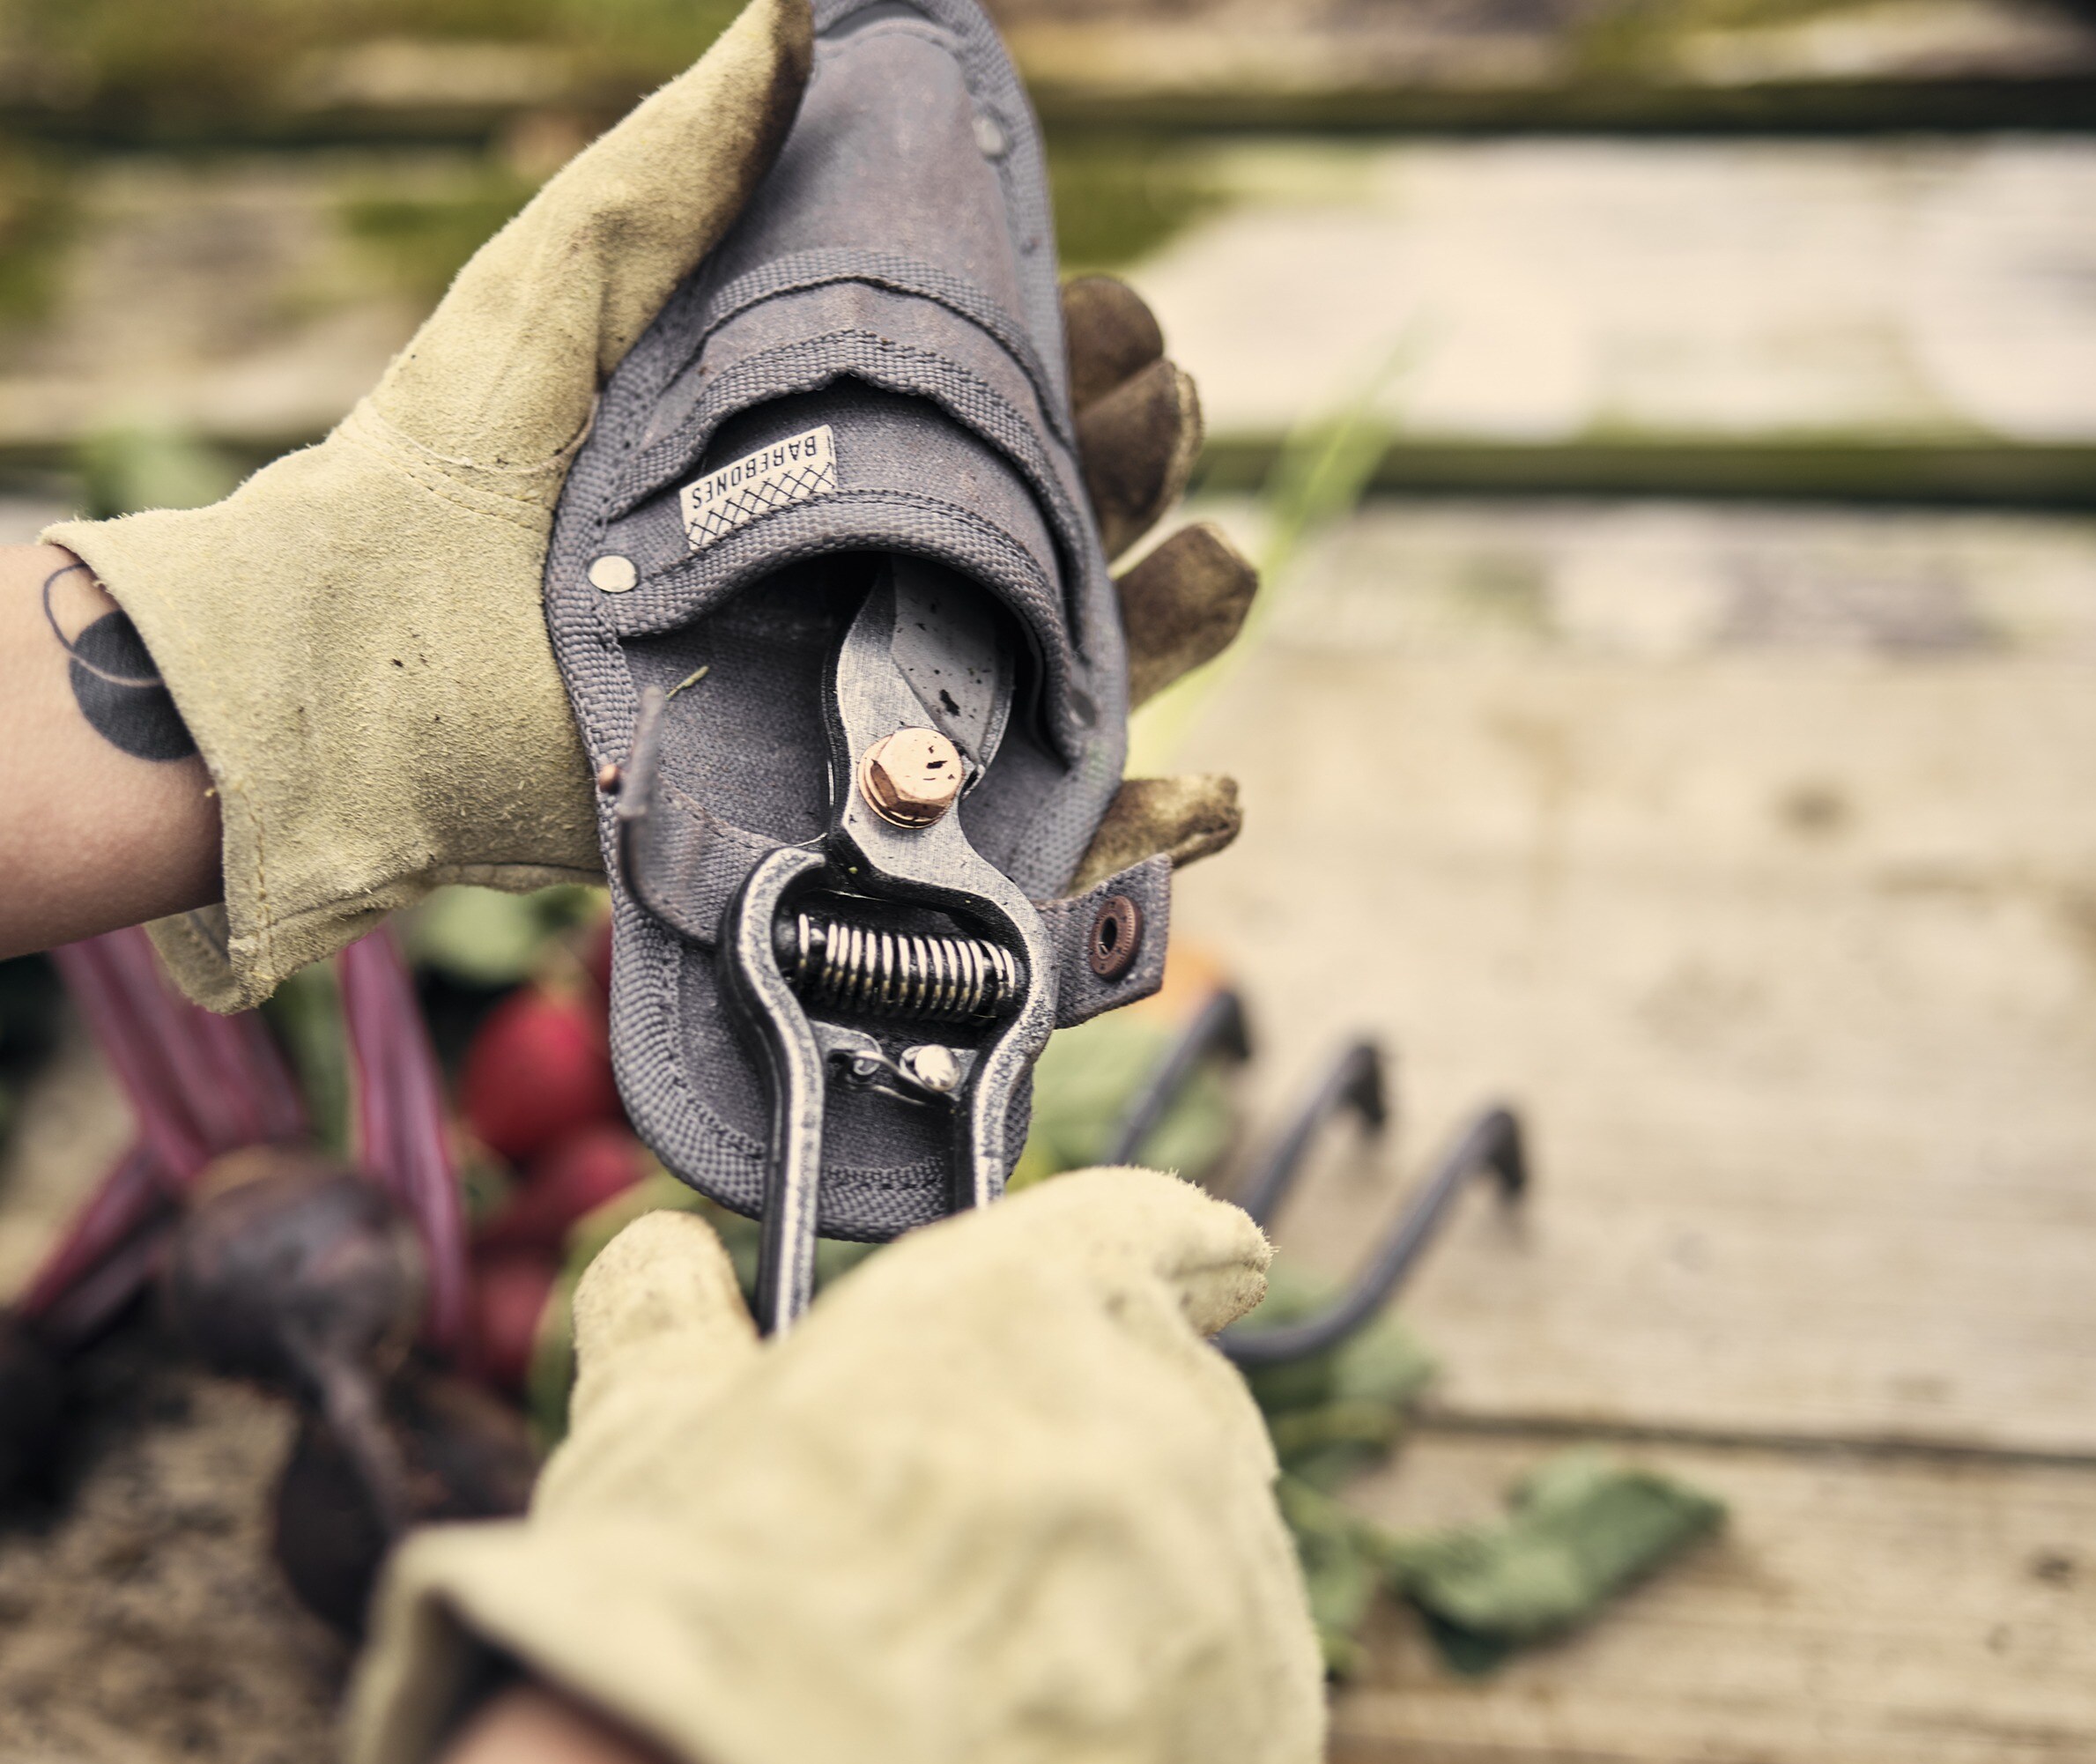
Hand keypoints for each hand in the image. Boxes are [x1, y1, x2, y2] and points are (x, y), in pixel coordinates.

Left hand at [45, 2, 1252, 1007]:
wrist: (375, 671)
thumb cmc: (455, 469)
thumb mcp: (569, 285)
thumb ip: (684, 164)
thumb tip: (799, 17)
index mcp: (850, 431)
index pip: (1030, 376)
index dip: (1090, 343)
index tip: (1088, 325)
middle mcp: (900, 559)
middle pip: (1096, 504)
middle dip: (1150, 454)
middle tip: (1142, 428)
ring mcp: (908, 693)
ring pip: (1111, 654)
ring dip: (1189, 604)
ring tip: (1212, 568)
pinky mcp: (895, 819)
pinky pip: (1060, 840)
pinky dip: (1159, 831)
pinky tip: (1213, 790)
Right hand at [350, 1170, 1324, 1763]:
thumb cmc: (695, 1604)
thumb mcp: (651, 1425)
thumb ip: (676, 1318)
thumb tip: (658, 1258)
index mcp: (1043, 1301)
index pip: (1152, 1228)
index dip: (1180, 1248)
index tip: (1216, 1265)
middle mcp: (1174, 1424)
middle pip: (1182, 1427)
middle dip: (1105, 1486)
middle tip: (984, 1577)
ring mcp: (1239, 1601)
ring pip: (1207, 1602)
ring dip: (1124, 1645)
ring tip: (964, 1729)